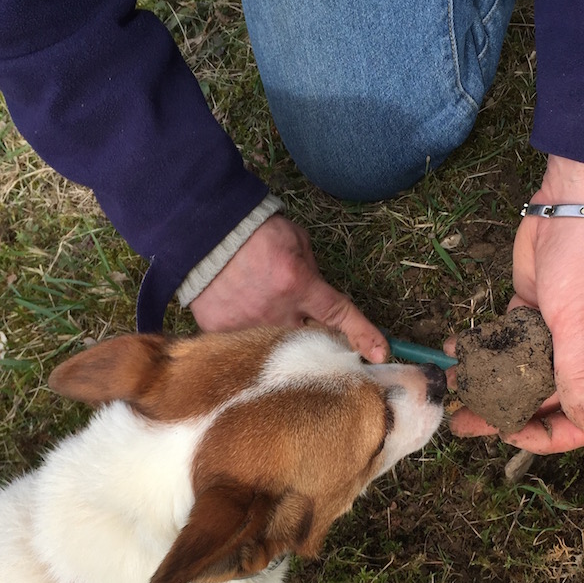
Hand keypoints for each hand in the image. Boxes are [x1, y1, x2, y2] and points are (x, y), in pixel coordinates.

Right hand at [189, 214, 387, 362]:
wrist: (202, 230)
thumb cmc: (255, 231)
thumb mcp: (296, 242)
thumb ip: (313, 272)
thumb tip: (320, 298)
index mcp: (299, 284)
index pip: (340, 315)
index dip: (363, 334)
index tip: (381, 352)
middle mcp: (277, 312)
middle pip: (313, 342)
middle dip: (322, 341)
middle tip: (317, 333)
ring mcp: (248, 327)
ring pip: (280, 350)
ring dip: (285, 343)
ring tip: (272, 325)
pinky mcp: (222, 333)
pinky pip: (244, 347)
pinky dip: (249, 338)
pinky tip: (245, 324)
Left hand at [450, 156, 583, 454]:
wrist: (575, 201)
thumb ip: (583, 377)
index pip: (579, 422)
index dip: (545, 436)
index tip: (508, 433)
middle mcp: (581, 357)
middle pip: (541, 401)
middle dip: (501, 414)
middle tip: (459, 421)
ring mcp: (554, 334)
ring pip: (517, 374)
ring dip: (485, 384)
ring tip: (448, 391)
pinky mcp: (529, 311)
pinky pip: (503, 341)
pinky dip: (481, 348)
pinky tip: (454, 352)